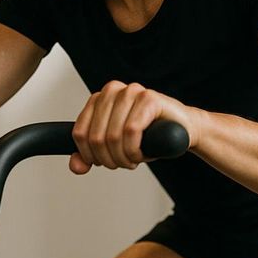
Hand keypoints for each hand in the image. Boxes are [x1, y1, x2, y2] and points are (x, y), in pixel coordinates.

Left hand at [70, 81, 200, 174]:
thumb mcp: (113, 148)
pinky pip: (131, 132)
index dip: (89, 155)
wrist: (181, 131)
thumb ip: (90, 156)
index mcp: (99, 98)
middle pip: (96, 137)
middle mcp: (112, 90)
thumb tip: (76, 166)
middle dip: (108, 159)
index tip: (102, 162)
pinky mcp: (148, 98)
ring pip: (113, 137)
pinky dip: (135, 151)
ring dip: (123, 158)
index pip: (79, 132)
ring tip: (132, 159)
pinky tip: (142, 153)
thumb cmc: (147, 137)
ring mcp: (131, 91)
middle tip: (122, 163)